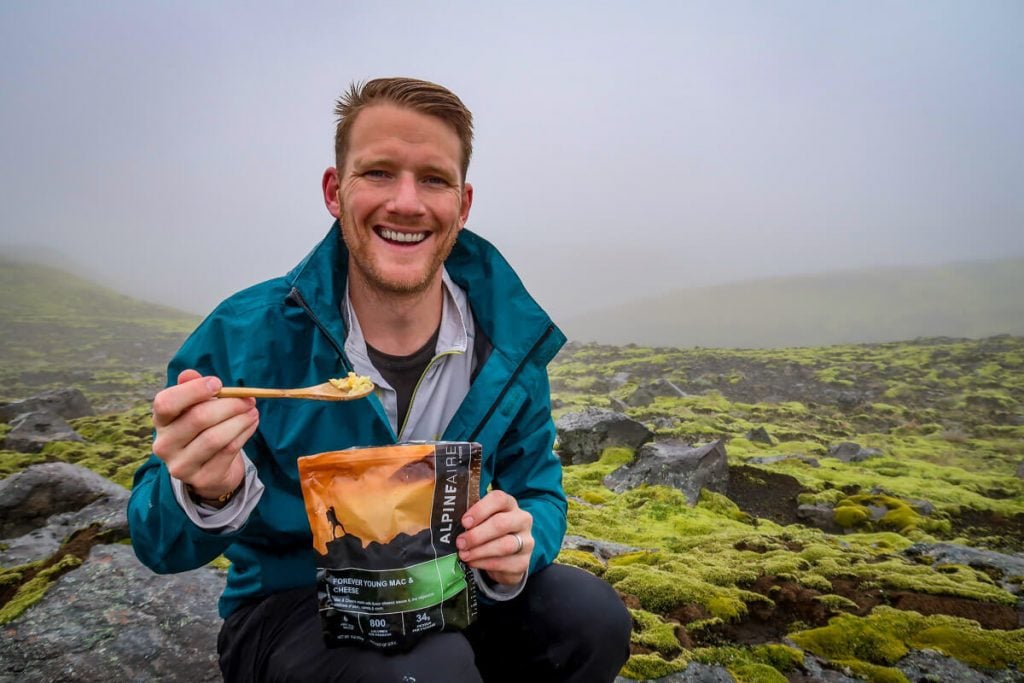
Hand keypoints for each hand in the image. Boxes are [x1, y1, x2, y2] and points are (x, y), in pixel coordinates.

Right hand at [151, 369, 258, 498]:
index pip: (165, 403)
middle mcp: (164, 445)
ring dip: (240, 420)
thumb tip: (188, 374)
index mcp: (160, 421)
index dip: (193, 390)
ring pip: (215, 437)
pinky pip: (228, 451)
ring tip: (253, 411)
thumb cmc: (202, 429)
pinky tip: (251, 424)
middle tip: (249, 399)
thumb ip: (193, 390)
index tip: (218, 383)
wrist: (210, 469)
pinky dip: (244, 434)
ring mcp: (181, 465)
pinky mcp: (202, 478)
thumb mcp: (195, 407)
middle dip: (229, 405)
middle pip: (198, 418)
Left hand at [456, 490, 532, 584]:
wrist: (506, 559)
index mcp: (510, 504)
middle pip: (501, 523)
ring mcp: (526, 541)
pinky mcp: (523, 562)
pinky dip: (485, 564)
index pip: (499, 499)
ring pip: (505, 545)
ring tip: (464, 554)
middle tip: (460, 542)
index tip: (464, 522)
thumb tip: (448, 523)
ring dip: (480, 551)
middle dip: (477, 534)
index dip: (480, 510)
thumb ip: (471, 519)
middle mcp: (522, 520)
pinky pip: (504, 563)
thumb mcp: (482, 521)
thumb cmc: (489, 533)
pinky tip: (473, 562)